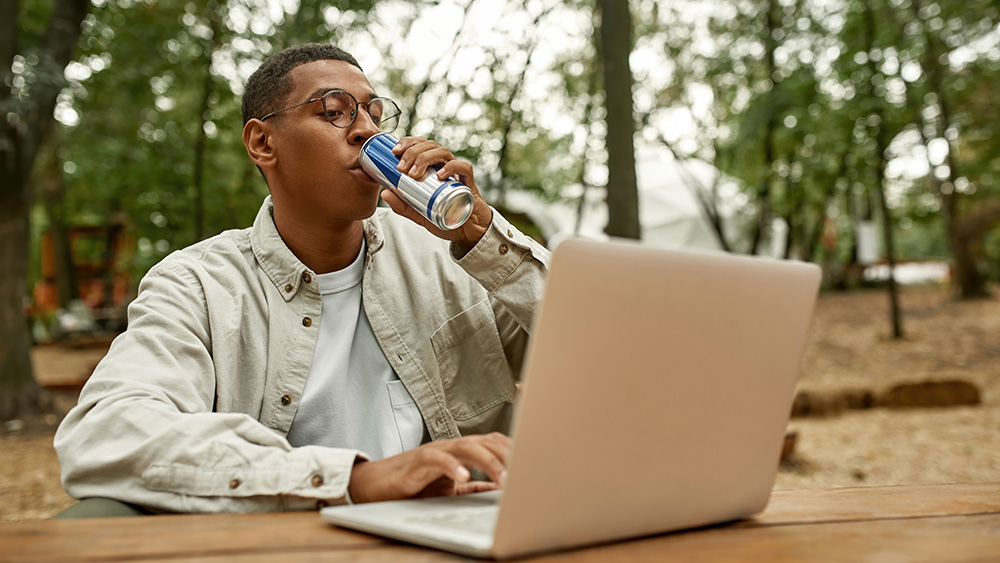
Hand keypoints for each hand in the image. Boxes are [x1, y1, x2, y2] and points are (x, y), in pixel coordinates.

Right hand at [347, 433, 510, 503]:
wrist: (375, 485)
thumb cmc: (413, 484)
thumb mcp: (450, 488)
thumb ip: (474, 488)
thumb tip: (498, 490)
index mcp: (460, 451)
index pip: (493, 443)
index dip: (514, 451)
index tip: (533, 463)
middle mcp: (450, 447)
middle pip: (485, 441)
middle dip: (508, 455)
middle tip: (526, 471)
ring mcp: (434, 451)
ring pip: (465, 447)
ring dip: (487, 461)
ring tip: (503, 477)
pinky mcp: (416, 463)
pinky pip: (436, 459)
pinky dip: (451, 466)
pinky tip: (463, 477)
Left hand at [380, 136, 492, 252]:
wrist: (466, 232)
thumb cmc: (445, 217)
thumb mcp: (418, 214)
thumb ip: (403, 206)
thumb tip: (384, 192)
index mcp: (432, 167)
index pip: (421, 145)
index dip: (408, 142)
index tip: (395, 151)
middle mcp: (444, 166)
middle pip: (430, 146)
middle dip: (413, 152)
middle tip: (401, 168)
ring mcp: (457, 174)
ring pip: (443, 152)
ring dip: (426, 158)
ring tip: (414, 174)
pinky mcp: (469, 183)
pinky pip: (463, 168)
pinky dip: (452, 167)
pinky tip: (440, 174)